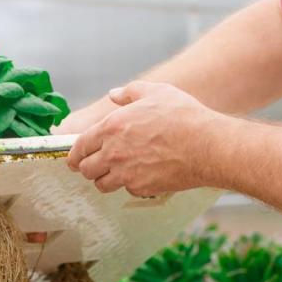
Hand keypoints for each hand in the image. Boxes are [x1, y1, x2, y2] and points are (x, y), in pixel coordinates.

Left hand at [66, 81, 222, 194]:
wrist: (207, 145)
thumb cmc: (183, 116)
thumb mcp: (156, 92)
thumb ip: (129, 92)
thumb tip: (114, 94)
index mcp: (112, 127)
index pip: (79, 147)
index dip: (74, 155)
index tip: (74, 159)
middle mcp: (113, 152)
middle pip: (86, 169)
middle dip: (88, 168)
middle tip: (95, 166)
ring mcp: (126, 173)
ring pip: (101, 185)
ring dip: (105, 180)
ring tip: (116, 173)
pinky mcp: (140, 188)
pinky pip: (126, 190)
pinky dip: (130, 185)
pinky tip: (142, 175)